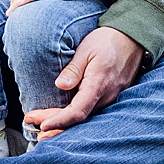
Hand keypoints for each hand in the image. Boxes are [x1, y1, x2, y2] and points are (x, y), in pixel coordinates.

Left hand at [22, 27, 144, 139]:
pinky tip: (61, 117)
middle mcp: (107, 96)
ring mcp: (111, 98)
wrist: (132, 38)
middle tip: (31, 121)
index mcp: (99, 84)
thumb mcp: (86, 49)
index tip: (42, 125)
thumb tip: (60, 85)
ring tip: (41, 124)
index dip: (59, 121)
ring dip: (63, 122)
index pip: (77, 111)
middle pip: (78, 118)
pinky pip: (91, 111)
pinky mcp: (110, 97)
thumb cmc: (107, 40)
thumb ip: (74, 69)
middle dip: (54, 124)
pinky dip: (74, 116)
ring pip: (84, 117)